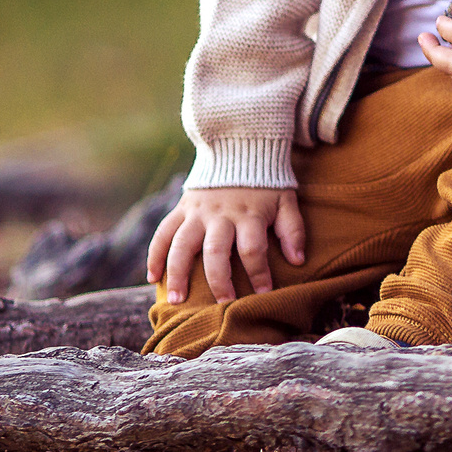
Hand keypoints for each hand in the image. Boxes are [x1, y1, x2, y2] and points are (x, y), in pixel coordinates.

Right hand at [148, 186, 306, 304]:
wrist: (239, 147)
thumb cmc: (266, 182)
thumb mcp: (286, 200)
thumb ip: (293, 229)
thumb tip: (298, 261)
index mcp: (249, 213)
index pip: (253, 248)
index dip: (259, 273)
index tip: (264, 294)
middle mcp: (220, 214)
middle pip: (216, 251)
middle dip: (219, 280)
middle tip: (223, 305)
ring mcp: (198, 212)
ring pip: (182, 244)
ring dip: (178, 273)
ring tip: (178, 300)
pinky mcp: (182, 208)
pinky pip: (163, 232)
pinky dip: (155, 254)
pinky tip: (152, 278)